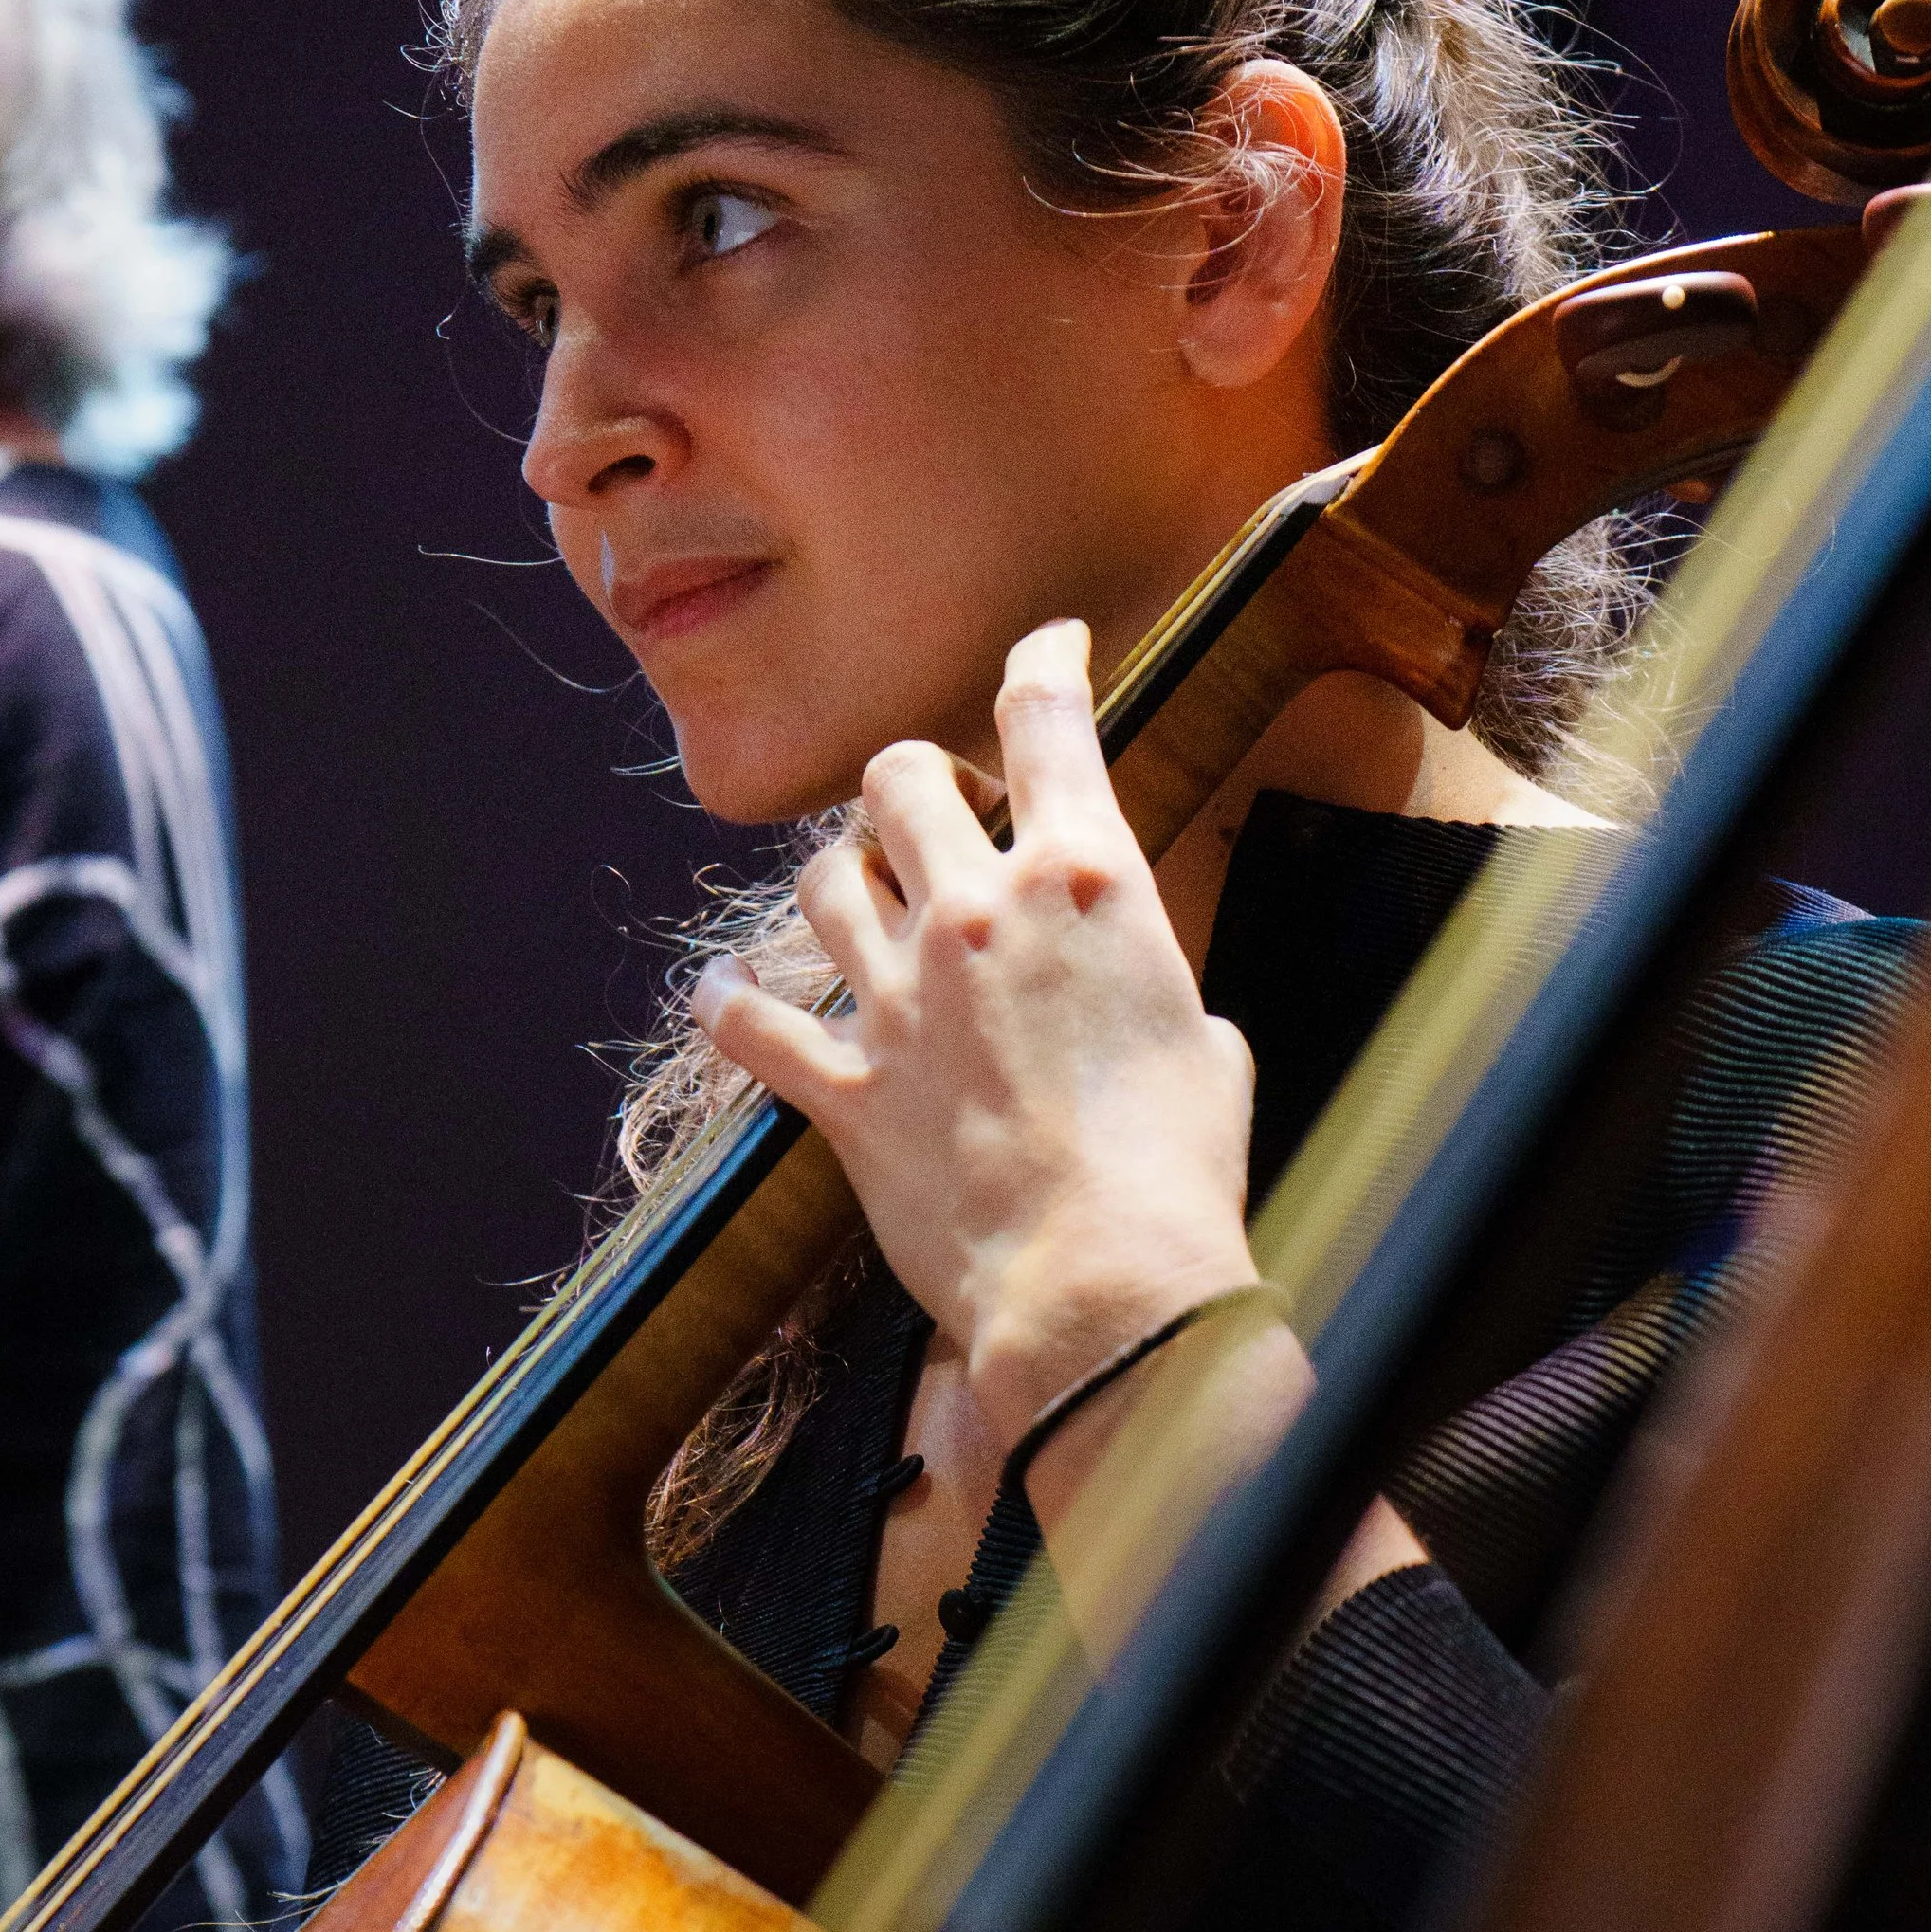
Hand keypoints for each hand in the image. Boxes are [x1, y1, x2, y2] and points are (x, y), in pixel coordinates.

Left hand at [693, 619, 1261, 1452]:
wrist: (1104, 1285)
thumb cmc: (1180, 1171)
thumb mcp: (1210, 1048)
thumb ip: (1165, 998)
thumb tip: (1171, 1022)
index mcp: (1087, 883)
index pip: (1048, 718)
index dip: (1042, 659)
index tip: (1043, 645)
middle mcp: (980, 914)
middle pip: (899, 776)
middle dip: (914, 783)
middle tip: (937, 822)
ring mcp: (901, 997)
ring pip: (823, 878)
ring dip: (840, 880)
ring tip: (858, 904)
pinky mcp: (848, 1086)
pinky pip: (752, 1023)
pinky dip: (731, 1007)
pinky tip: (720, 997)